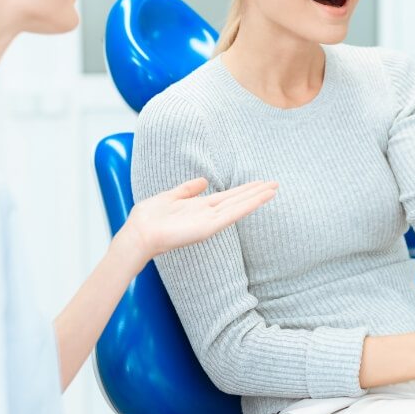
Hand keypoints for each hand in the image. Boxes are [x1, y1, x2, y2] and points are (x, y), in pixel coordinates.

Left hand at [116, 178, 277, 270]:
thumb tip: (203, 180)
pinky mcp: (210, 227)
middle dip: (256, 192)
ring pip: (240, 206)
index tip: (259, 182)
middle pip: (238, 200)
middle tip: (275, 183)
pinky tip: (261, 198)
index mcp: (199, 207)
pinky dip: (249, 205)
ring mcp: (211, 222)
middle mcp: (208, 215)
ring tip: (274, 188)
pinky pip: (234, 214)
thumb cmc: (149, 218)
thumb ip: (187, 189)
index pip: (228, 196)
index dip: (244, 189)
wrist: (140, 233)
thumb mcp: (169, 196)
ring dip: (257, 197)